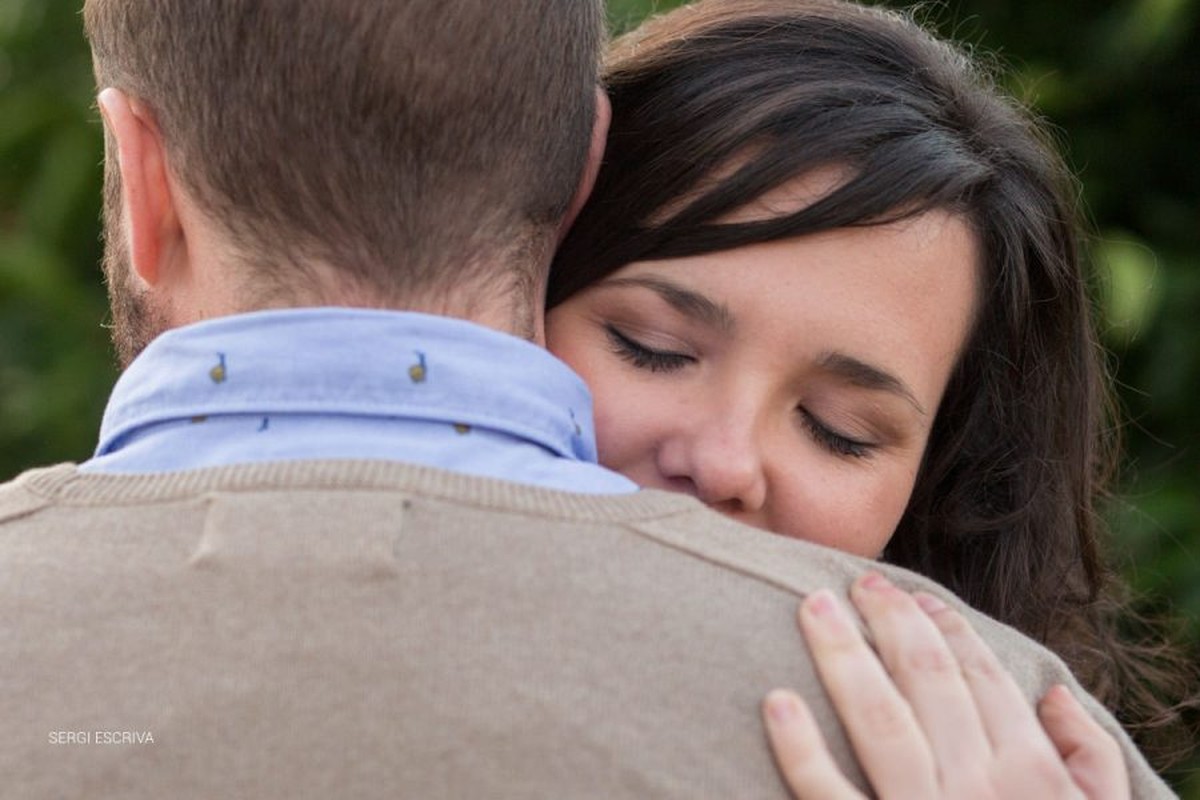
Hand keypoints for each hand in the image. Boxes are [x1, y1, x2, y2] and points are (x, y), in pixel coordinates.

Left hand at [761, 571, 1128, 798]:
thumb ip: (1091, 763)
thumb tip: (1051, 693)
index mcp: (1033, 777)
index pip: (982, 679)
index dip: (947, 630)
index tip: (916, 599)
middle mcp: (979, 789)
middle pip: (927, 682)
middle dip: (891, 622)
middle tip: (859, 582)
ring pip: (878, 720)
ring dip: (842, 656)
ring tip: (812, 607)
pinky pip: (828, 796)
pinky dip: (799, 749)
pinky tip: (773, 702)